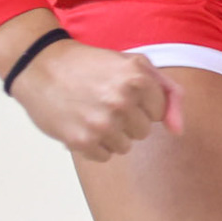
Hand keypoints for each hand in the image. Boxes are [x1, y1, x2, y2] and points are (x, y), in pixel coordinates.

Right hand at [0, 9, 182, 159]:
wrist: (43, 67)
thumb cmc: (93, 65)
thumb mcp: (135, 64)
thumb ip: (168, 92)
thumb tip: (178, 130)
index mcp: (138, 79)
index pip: (159, 112)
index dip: (142, 104)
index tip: (124, 93)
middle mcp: (122, 102)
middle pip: (143, 131)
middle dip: (129, 120)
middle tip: (106, 102)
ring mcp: (101, 124)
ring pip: (125, 146)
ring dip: (112, 134)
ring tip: (94, 113)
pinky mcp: (81, 141)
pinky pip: (104, 156)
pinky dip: (95, 145)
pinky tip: (82, 124)